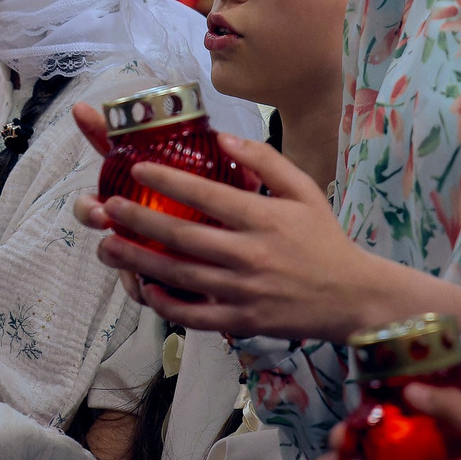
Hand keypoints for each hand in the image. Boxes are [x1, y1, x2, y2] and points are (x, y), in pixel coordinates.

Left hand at [66, 105, 460, 341]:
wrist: (354, 297)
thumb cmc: (325, 239)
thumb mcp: (305, 190)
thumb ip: (265, 160)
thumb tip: (223, 138)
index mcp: (264, 219)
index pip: (207, 196)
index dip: (169, 182)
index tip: (139, 168)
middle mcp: (250, 255)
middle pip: (183, 238)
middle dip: (140, 222)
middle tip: (107, 208)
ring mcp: (243, 292)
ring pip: (180, 276)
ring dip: (140, 262)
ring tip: (107, 247)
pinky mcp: (242, 321)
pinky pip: (195, 315)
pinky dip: (167, 304)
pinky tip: (145, 289)